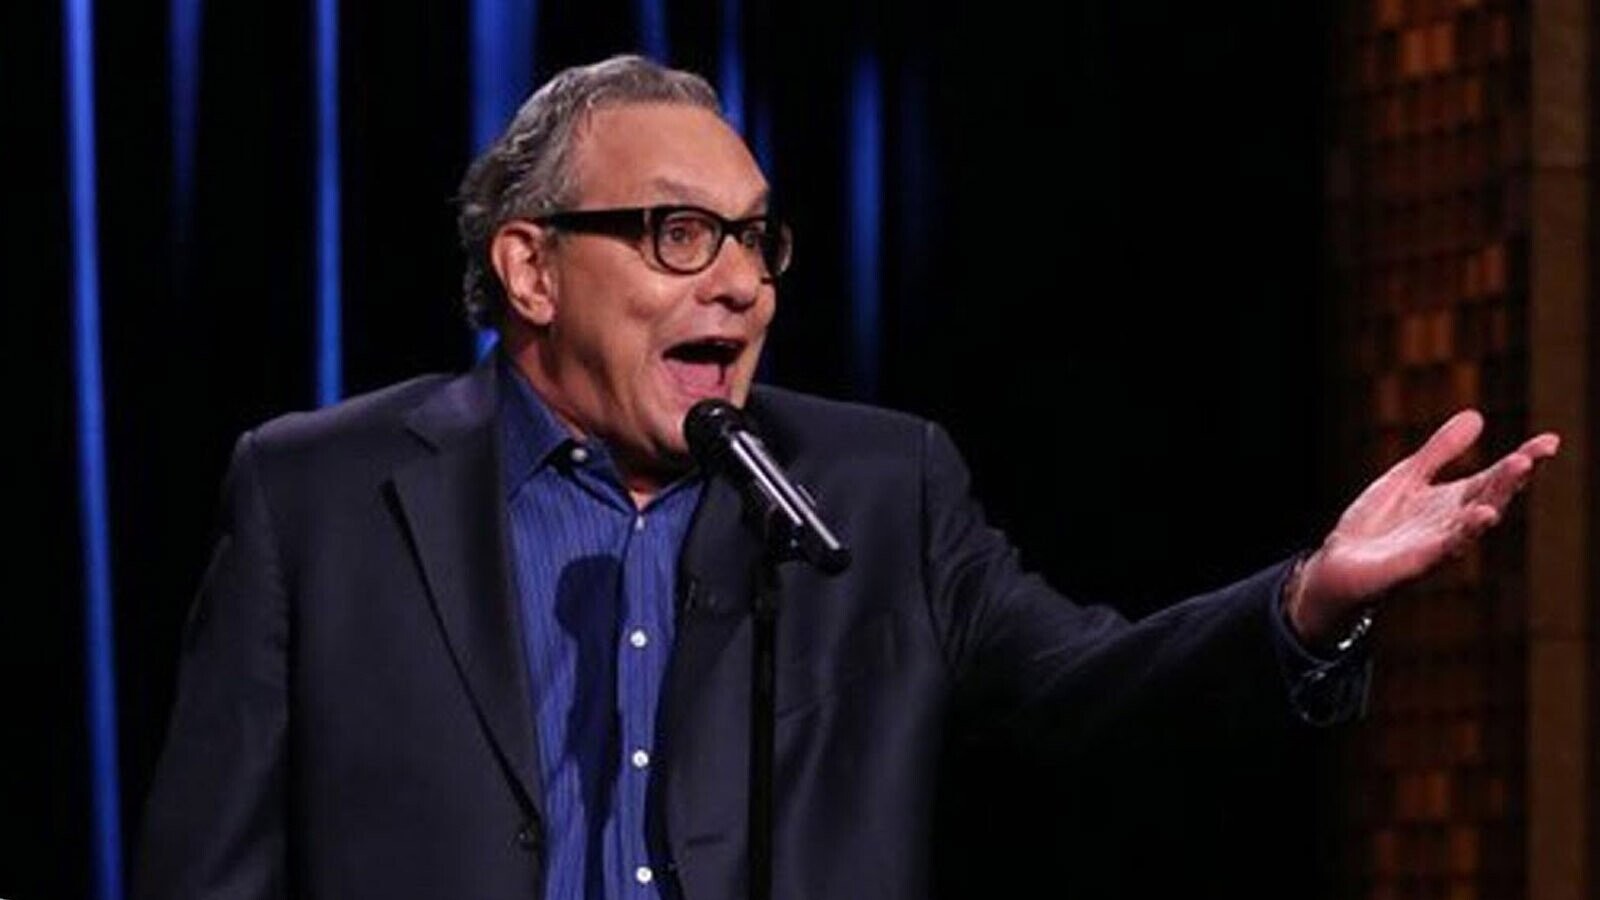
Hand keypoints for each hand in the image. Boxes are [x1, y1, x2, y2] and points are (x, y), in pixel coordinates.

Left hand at [1286, 409, 1559, 646]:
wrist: (1339, 565)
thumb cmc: (1376, 524)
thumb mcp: (1407, 477)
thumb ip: (1439, 451)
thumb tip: (1477, 416)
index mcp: (1453, 501)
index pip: (1494, 478)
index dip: (1524, 460)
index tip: (1551, 441)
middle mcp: (1453, 523)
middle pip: (1490, 498)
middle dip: (1511, 478)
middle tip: (1531, 456)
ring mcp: (1438, 544)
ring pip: (1473, 522)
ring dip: (1495, 499)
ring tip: (1514, 474)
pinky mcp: (1416, 563)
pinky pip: (1446, 548)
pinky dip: (1465, 532)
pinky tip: (1482, 515)